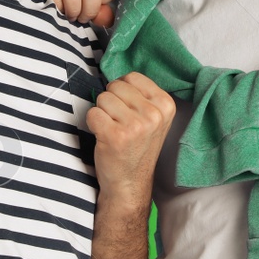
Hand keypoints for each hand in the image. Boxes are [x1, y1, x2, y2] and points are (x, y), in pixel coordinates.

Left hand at [86, 71, 174, 204]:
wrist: (129, 183)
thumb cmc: (137, 148)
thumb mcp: (153, 119)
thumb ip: (142, 96)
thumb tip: (117, 75)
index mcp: (166, 104)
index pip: (132, 77)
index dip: (123, 93)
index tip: (129, 112)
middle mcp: (153, 114)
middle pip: (115, 86)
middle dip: (112, 102)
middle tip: (120, 124)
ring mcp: (135, 126)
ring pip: (102, 98)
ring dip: (102, 114)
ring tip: (113, 131)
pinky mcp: (115, 136)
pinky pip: (92, 113)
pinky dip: (92, 124)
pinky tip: (104, 138)